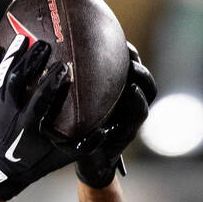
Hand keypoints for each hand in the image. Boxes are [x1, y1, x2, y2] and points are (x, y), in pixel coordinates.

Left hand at [0, 37, 78, 199]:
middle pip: (17, 79)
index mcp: (27, 126)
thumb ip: (83, 146)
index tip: (64, 66)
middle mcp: (8, 115)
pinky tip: (0, 49)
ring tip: (25, 38)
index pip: (40, 97)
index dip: (52, 80)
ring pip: (1, 76)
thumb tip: (106, 131)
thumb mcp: (60, 158)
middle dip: (31, 60)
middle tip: (45, 44)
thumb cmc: (34, 163)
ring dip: (13, 56)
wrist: (0, 173)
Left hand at [75, 44, 156, 188]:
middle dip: (136, 60)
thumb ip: (76, 84)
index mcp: (117, 92)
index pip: (130, 66)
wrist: (85, 162)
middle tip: (126, 50)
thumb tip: (54, 50)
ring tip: (132, 68)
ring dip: (142, 77)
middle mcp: (129, 102)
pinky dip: (138, 101)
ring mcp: (131, 116)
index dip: (128, 51)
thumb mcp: (75, 106)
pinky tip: (132, 90)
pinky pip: (139, 114)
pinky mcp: (129, 133)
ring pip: (147, 91)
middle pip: (141, 73)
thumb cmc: (77, 133)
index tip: (119, 39)